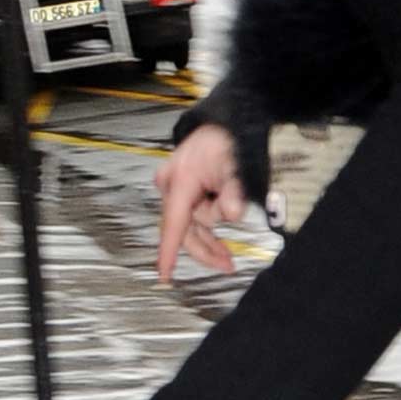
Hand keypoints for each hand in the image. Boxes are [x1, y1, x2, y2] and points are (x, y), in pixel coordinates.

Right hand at [155, 122, 246, 280]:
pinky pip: (192, 215)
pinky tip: (221, 224)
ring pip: (190, 225)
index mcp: (181, 178)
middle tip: (227, 264)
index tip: (164, 275)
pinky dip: (207, 223)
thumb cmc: (227, 140)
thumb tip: (232, 213)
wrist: (225, 124)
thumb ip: (235, 192)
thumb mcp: (236, 167)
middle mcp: (172, 183)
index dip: (169, 252)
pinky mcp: (181, 188)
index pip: (175, 223)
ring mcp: (175, 186)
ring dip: (210, 236)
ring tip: (229, 248)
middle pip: (184, 229)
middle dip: (206, 248)